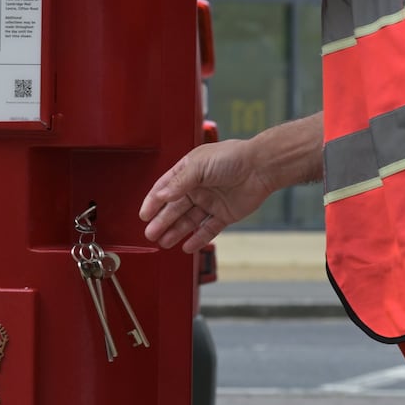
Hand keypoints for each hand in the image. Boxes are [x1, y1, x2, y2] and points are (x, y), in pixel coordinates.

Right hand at [139, 138, 274, 252]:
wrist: (260, 167)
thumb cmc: (231, 158)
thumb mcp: (199, 166)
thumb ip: (179, 183)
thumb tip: (161, 196)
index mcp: (189, 171)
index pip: (165, 188)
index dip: (153, 201)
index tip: (144, 215)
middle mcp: (198, 188)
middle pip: (175, 208)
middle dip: (162, 221)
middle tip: (150, 234)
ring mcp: (211, 202)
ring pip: (189, 221)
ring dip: (176, 231)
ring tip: (164, 242)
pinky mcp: (225, 214)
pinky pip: (208, 229)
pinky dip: (198, 238)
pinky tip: (187, 246)